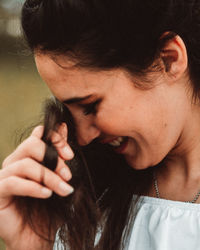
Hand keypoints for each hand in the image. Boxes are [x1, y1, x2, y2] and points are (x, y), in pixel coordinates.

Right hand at [0, 124, 73, 248]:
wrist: (38, 239)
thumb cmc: (50, 209)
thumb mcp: (60, 180)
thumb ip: (60, 156)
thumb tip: (64, 127)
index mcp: (29, 158)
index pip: (38, 136)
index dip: (55, 139)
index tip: (70, 155)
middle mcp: (15, 163)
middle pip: (31, 145)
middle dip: (54, 158)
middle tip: (68, 175)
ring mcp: (4, 177)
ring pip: (26, 165)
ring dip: (49, 177)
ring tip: (63, 189)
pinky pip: (13, 182)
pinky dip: (33, 187)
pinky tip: (47, 195)